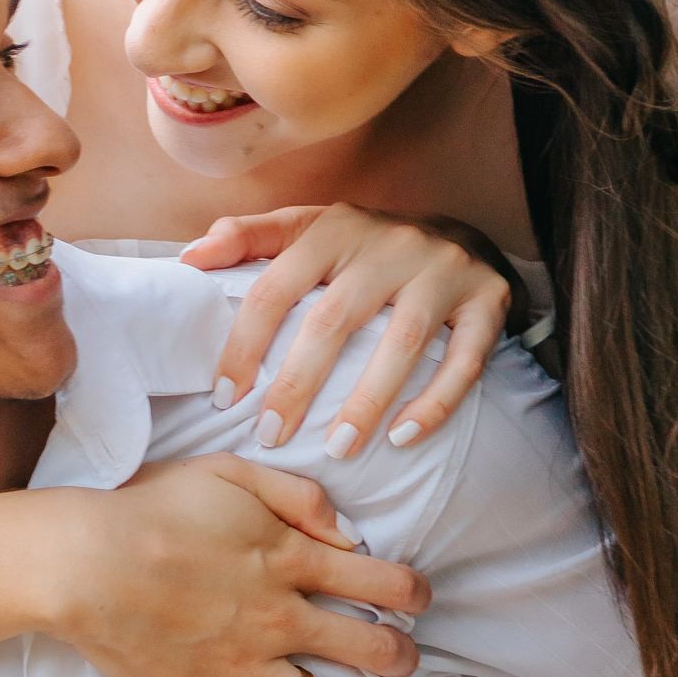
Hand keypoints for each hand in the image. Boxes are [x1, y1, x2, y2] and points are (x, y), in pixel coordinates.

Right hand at [51, 457, 427, 676]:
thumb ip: (299, 494)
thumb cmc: (151, 507)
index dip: (411, 590)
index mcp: (291, 561)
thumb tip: (350, 531)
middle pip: (368, 648)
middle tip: (408, 659)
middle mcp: (279, 620)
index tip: (419, 598)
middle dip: (401, 656)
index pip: (380, 581)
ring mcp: (240, 669)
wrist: (84, 560)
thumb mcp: (231, 473)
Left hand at [182, 204, 514, 456]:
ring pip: (402, 342)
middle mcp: (390, 242)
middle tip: (270, 436)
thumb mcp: (308, 229)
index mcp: (335, 227)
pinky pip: (464, 360)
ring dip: (367, 402)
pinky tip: (404, 438)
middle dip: (297, 384)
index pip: (276, 286)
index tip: (224, 396)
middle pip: (334, 319)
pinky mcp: (489, 299)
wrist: (462, 236)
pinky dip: (435, 403)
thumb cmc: (365, 248)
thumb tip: (189, 258)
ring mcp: (444, 270)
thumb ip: (249, 238)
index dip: (245, 343)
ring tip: (338, 449)